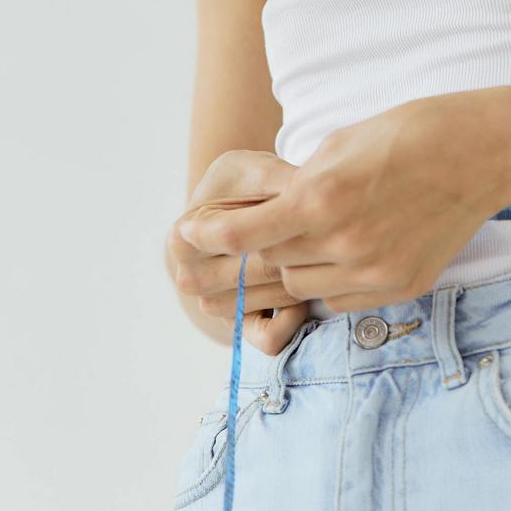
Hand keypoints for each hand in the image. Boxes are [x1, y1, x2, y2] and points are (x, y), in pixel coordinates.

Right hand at [167, 150, 311, 354]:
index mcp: (183, 237)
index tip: (305, 208)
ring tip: (319, 255)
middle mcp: (190, 277)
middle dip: (300, 249)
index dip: (282, 222)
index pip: (236, 238)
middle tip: (328, 232)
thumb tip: (316, 195)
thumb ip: (282, 183)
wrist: (241, 209)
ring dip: (302, 280)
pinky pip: (270, 338)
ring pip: (269, 300)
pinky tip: (307, 293)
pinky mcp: (239, 327)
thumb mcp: (259, 172)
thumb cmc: (250, 186)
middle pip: (258, 269)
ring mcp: (212, 306)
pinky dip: (295, 320)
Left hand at [176, 90, 510, 318]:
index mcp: (321, 198)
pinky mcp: (402, 285)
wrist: (483, 151)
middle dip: (246, 258)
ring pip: (304, 289)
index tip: (188, 233)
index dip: (211, 236)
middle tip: (221, 256)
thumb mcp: (337, 144)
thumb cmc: (409, 132)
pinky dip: (329, 284)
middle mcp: (345, 242)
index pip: (244, 235)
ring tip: (291, 249)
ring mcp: (376, 269)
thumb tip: (264, 213)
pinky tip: (335, 259)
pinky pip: (343, 300)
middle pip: (270, 267)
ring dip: (290, 271)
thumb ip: (297, 186)